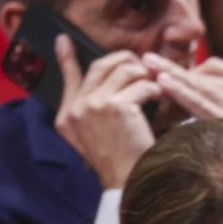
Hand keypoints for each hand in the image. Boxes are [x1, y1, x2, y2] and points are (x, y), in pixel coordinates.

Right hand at [54, 36, 159, 188]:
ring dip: (144, 75)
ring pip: (124, 70)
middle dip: (124, 60)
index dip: (66, 58)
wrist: (128, 183)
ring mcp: (94, 105)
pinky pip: (141, 85)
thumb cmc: (118, 162)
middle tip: (140, 65)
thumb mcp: (91, 138)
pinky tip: (159, 99)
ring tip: (153, 86)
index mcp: (66, 117)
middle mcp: (76, 108)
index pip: (68, 78)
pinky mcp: (117, 107)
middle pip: (100, 66)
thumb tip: (98, 86)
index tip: (63, 40)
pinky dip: (154, 90)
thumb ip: (90, 111)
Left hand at [142, 55, 222, 138]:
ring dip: (171, 78)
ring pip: (197, 84)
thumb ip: (219, 91)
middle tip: (147, 58)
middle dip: (173, 68)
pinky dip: (177, 91)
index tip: (168, 75)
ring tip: (147, 67)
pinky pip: (196, 101)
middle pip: (203, 73)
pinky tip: (161, 83)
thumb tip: (182, 76)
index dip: (189, 70)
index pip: (214, 66)